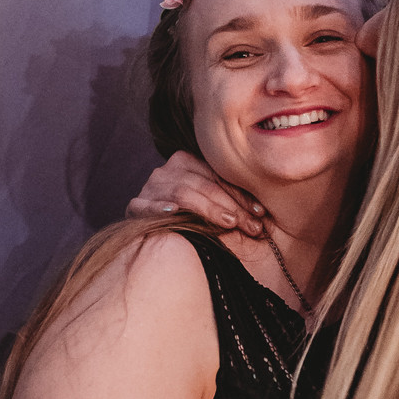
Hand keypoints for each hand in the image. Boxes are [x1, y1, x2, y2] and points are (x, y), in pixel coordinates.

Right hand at [126, 148, 265, 235]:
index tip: (261, 213)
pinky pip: (145, 205)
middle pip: (204, 185)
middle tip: (252, 226)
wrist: (154, 235)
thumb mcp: (213, 206)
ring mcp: (150, 188)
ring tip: (229, 222)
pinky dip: (160, 208)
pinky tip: (174, 212)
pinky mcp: (135, 207)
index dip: (241, 195)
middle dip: (232, 207)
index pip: (218, 177)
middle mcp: (167, 171)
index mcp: (186, 163)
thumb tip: (262, 214)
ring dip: (209, 209)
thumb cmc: (191, 221)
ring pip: (183, 193)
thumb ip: (231, 202)